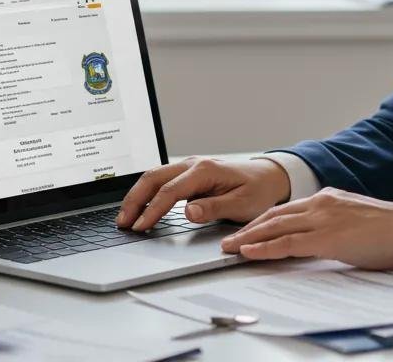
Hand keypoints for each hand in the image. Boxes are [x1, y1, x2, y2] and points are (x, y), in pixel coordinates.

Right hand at [116, 156, 291, 230]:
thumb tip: (188, 212)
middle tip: (123, 223)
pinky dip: (147, 193)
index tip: (140, 227)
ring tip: (125, 218)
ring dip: (137, 196)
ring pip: (153, 177)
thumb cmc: (258, 191)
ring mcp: (189, 167)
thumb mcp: (242, 204)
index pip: (169, 192)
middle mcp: (192, 164)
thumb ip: (214, 208)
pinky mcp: (188, 173)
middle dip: (134, 200)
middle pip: (153, 179)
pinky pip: (161, 180)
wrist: (269, 177)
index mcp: (204, 171)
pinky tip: (140, 208)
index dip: (152, 211)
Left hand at [220, 187, 392, 269]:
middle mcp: (321, 203)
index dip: (263, 221)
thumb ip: (334, 224)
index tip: (247, 231)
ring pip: (275, 227)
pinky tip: (249, 252)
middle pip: (274, 216)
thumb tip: (321, 238)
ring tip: (229, 248)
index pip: (286, 209)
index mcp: (327, 198)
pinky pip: (287, 243)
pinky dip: (265, 248)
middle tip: (227, 241)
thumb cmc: (390, 228)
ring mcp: (322, 219)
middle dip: (248, 229)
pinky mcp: (326, 237)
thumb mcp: (355, 219)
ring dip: (248, 239)